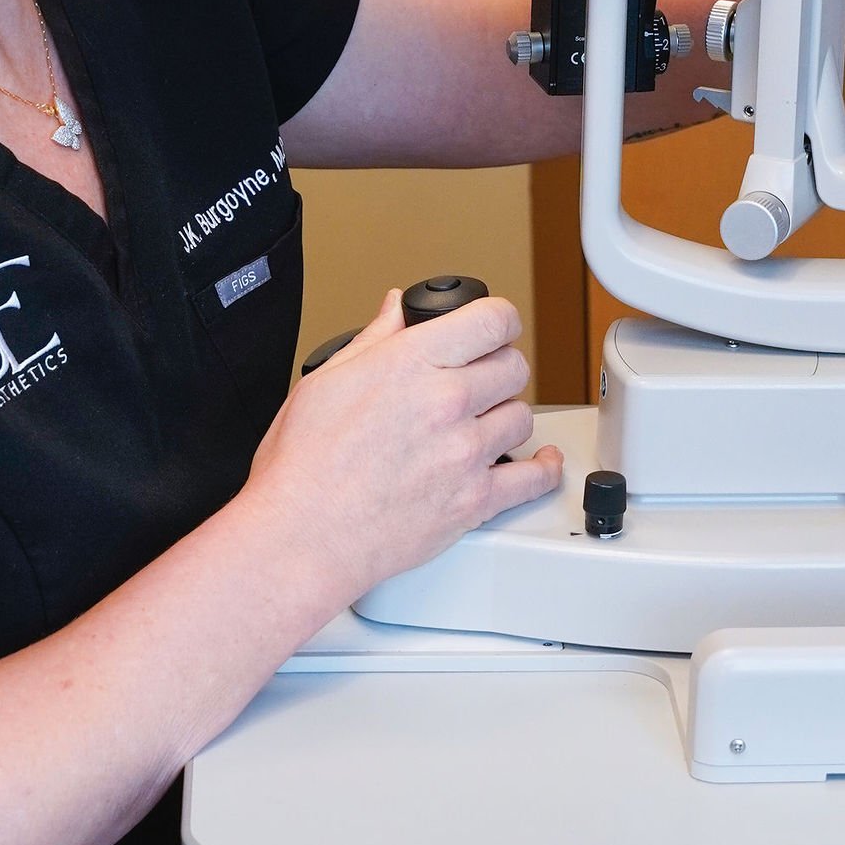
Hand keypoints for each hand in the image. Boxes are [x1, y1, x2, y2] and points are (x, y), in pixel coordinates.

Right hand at [241, 291, 561, 626]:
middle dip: (498, 368)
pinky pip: (533, 478)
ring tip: (482, 424)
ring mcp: (465, 452)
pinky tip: (539, 461)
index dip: (498, 319)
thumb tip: (397, 308)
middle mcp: (445, 402)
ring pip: (523, 416)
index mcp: (410, 363)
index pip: (492, 319)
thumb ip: (375, 338)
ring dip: (506, 416)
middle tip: (479, 381)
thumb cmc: (302, 467)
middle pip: (514, 366)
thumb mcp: (327, 380)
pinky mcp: (475, 500)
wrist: (302, 536)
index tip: (494, 329)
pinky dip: (542, 468)